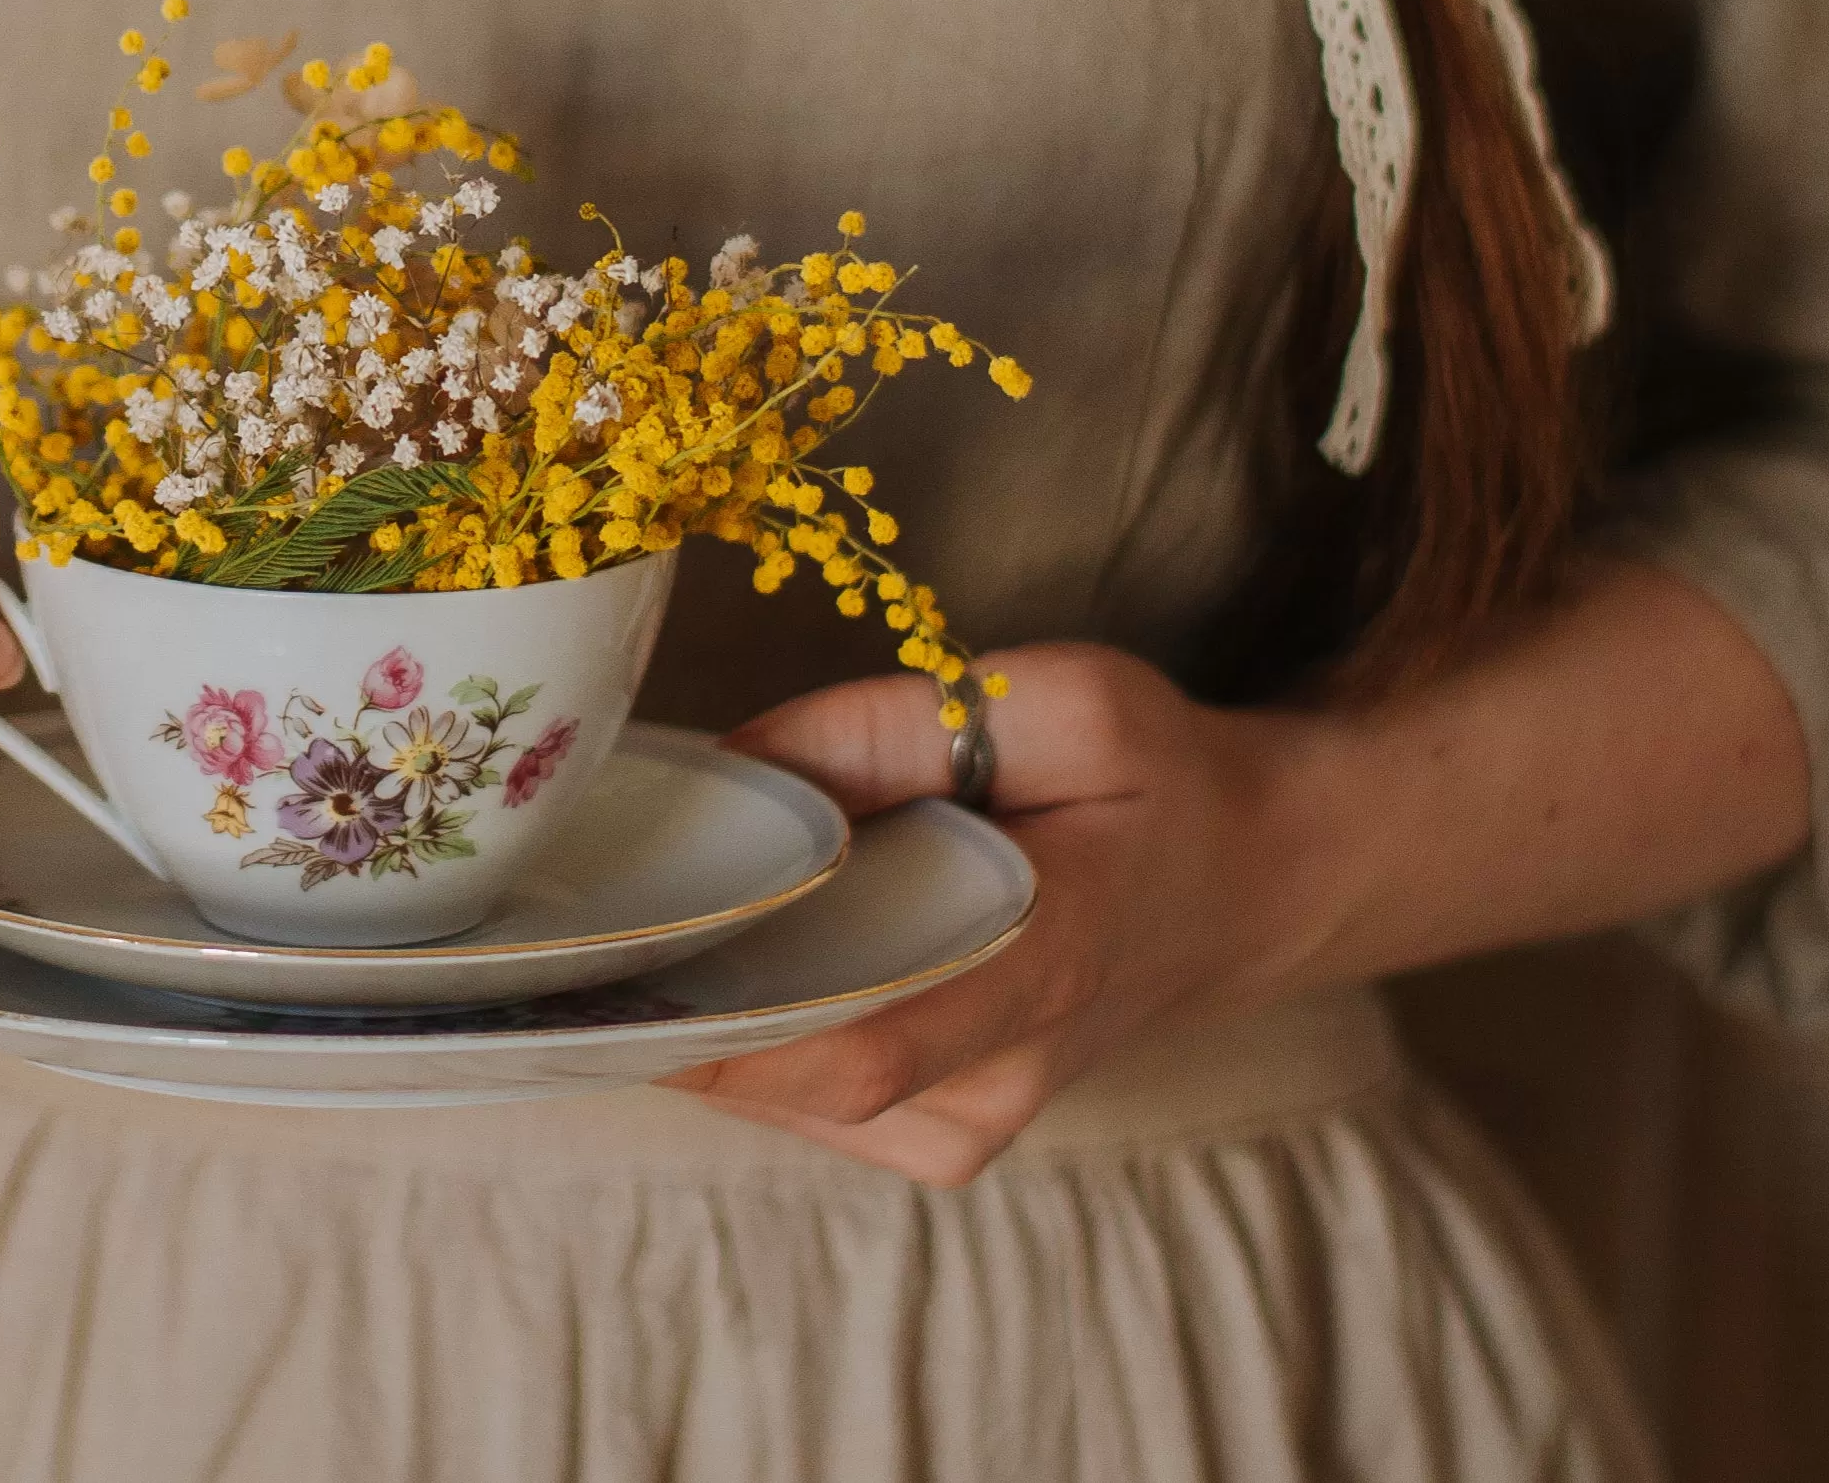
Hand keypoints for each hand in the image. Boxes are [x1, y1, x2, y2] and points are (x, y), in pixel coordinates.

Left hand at [666, 647, 1328, 1184]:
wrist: (1254, 880)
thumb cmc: (1160, 781)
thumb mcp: (1066, 699)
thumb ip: (900, 727)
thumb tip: (742, 766)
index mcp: (1041, 967)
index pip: (867, 1043)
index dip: (727, 1029)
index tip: (615, 978)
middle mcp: (1000, 1079)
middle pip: (800, 1076)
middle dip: (674, 1006)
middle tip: (574, 922)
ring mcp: (973, 1123)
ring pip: (789, 1094)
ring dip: (700, 1015)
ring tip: (628, 918)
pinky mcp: (944, 1128)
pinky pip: (810, 1096)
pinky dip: (745, 1032)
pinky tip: (713, 949)